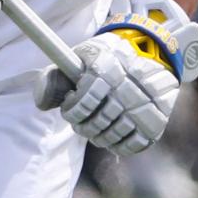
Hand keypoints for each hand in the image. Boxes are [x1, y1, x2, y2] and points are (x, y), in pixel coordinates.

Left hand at [33, 0, 197, 155]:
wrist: (149, 51)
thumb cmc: (105, 56)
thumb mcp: (81, 56)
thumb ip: (57, 76)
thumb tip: (42, 105)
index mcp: (106, 69)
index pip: (84, 101)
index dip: (72, 110)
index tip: (69, 108)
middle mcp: (127, 89)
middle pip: (98, 123)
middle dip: (83, 126)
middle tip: (79, 123)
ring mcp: (144, 107)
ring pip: (113, 135)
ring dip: (98, 137)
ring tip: (93, 129)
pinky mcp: (156, 122)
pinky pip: (133, 145)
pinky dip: (118, 146)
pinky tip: (111, 137)